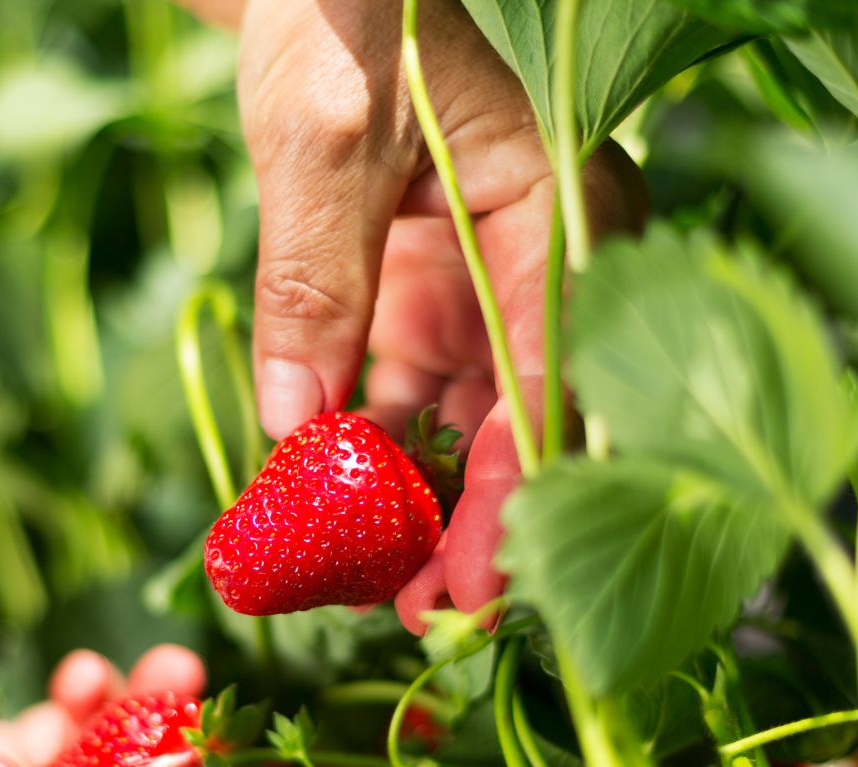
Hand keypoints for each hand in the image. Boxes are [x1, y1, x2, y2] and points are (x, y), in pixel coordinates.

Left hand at [224, 0, 645, 629]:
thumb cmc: (348, 18)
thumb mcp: (326, 141)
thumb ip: (316, 276)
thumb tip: (299, 428)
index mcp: (558, 216)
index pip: (553, 377)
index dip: (520, 491)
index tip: (480, 584)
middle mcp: (534, 267)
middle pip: (520, 422)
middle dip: (475, 524)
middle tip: (422, 615)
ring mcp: (478, 290)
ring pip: (463, 427)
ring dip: (419, 508)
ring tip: (372, 587)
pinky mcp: (421, 303)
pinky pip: (403, 401)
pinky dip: (369, 458)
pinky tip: (333, 516)